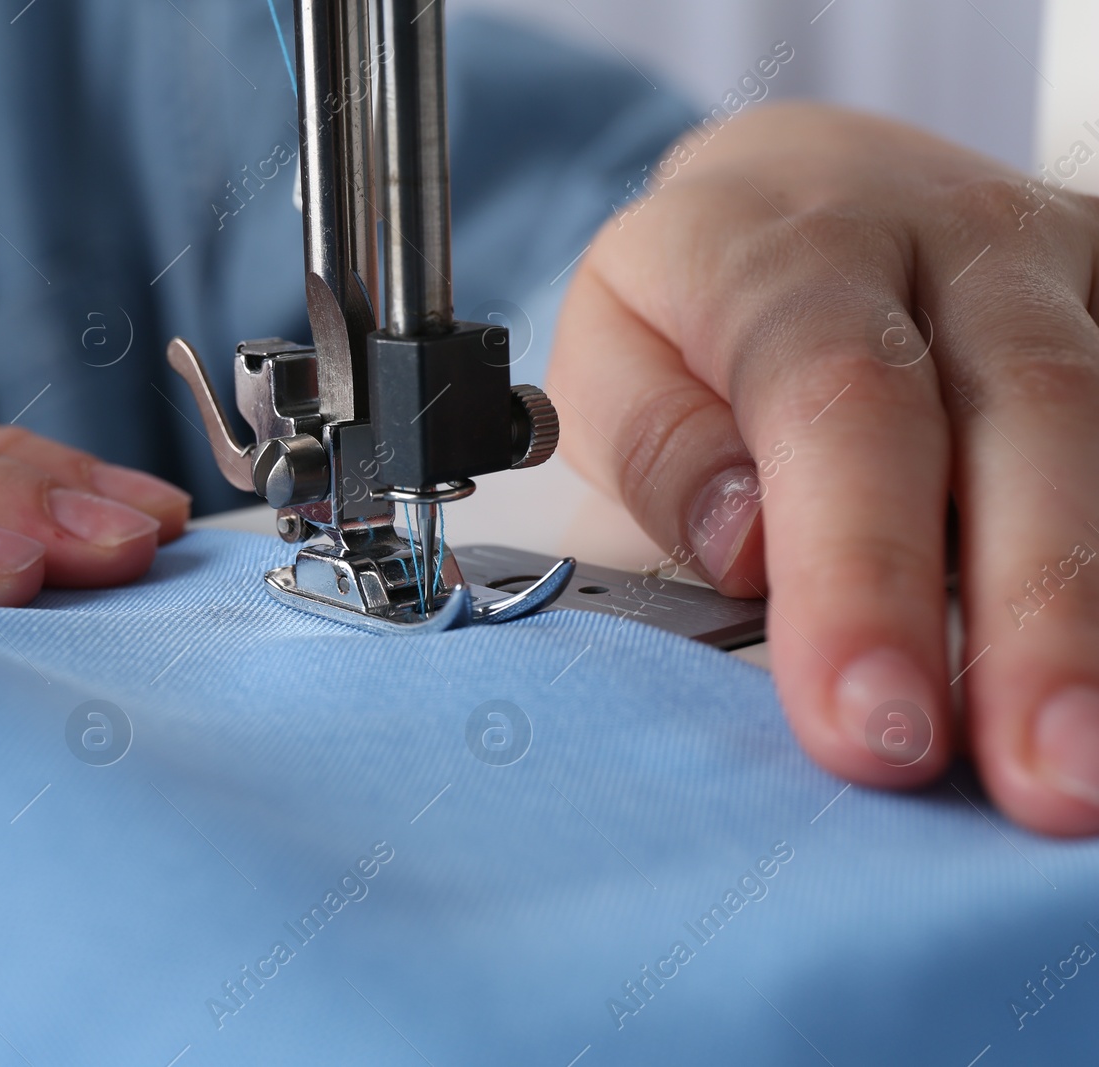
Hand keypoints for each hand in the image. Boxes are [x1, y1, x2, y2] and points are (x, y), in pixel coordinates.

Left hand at [550, 103, 1098, 834]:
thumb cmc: (696, 298)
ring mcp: (1071, 268)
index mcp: (790, 249)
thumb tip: (744, 549)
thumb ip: (662, 445)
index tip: (866, 722)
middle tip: (1042, 779)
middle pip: (1026, 410)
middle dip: (1039, 614)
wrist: (807, 180)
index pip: (834, 398)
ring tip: (1096, 763)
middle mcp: (954, 243)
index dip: (857, 567)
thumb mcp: (615, 347)